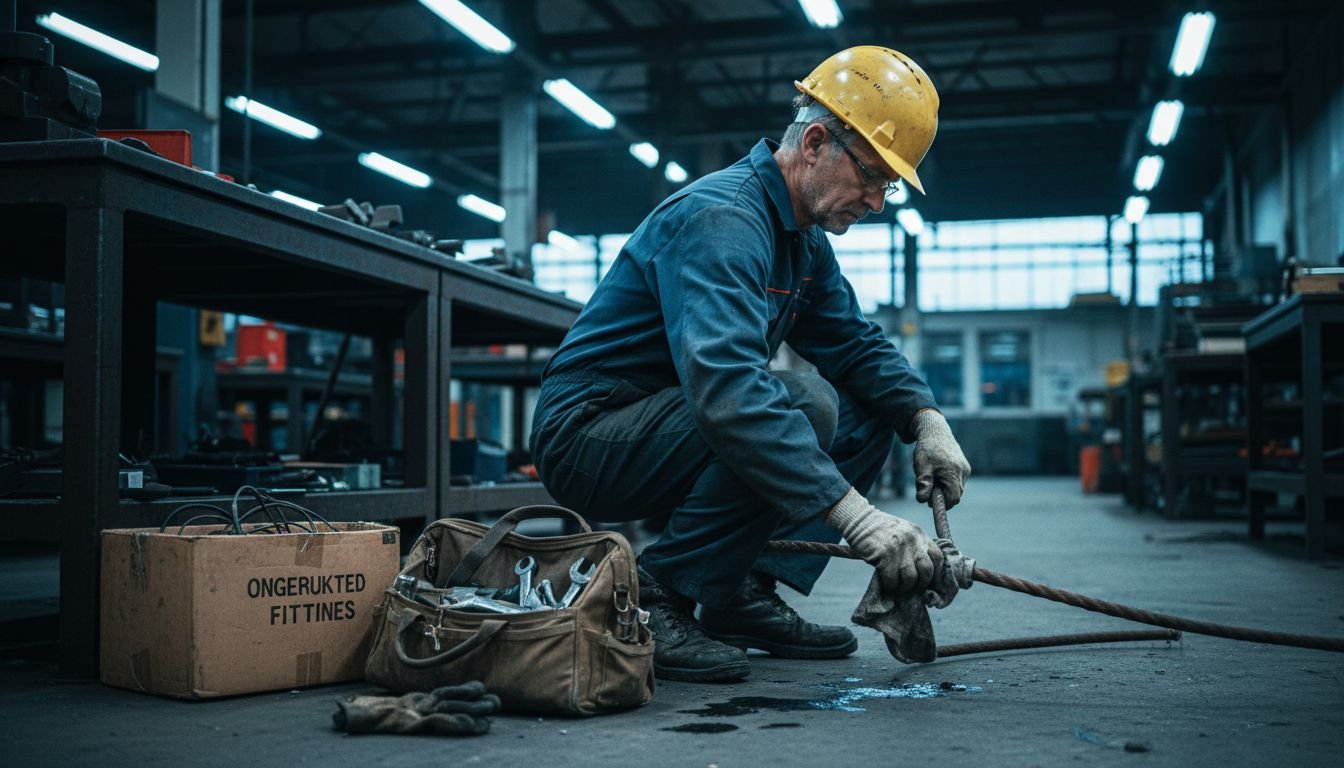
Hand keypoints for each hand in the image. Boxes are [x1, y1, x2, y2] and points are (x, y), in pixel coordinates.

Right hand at [826, 488, 942, 594]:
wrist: (859, 520)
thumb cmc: (881, 530)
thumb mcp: (904, 532)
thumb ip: (916, 547)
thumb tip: (924, 574)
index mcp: (920, 534)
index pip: (938, 557)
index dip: (938, 573)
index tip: (933, 583)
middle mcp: (913, 540)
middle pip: (927, 570)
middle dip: (922, 583)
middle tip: (914, 587)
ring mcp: (899, 548)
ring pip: (911, 578)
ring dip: (905, 586)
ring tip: (898, 585)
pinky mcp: (885, 556)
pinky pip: (892, 579)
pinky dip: (890, 585)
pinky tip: (886, 582)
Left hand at [911, 409, 971, 507]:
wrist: (936, 432)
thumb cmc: (928, 449)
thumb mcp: (922, 466)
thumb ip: (923, 484)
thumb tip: (922, 500)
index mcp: (953, 473)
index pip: (952, 498)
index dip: (942, 504)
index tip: (930, 503)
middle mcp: (963, 472)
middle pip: (955, 494)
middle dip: (942, 496)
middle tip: (928, 490)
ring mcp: (966, 469)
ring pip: (957, 488)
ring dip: (945, 489)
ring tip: (933, 477)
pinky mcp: (965, 467)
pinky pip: (958, 481)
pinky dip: (948, 482)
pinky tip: (938, 473)